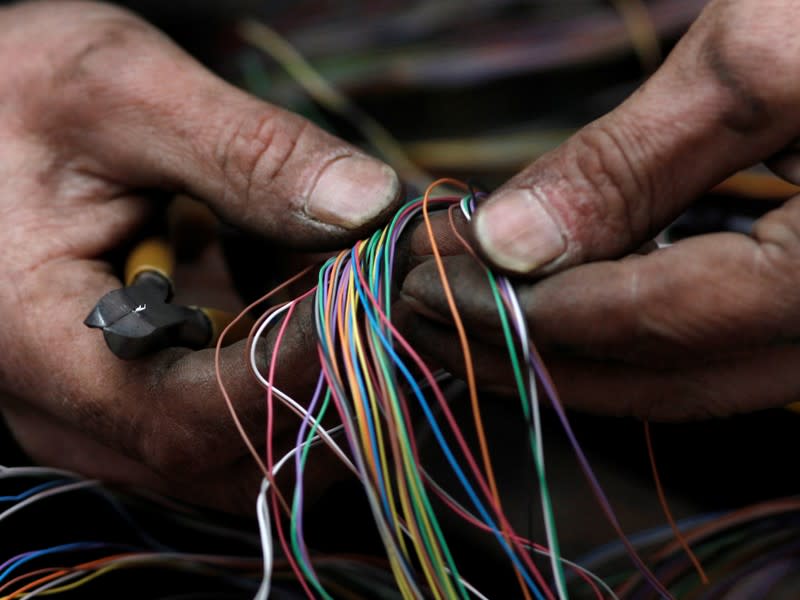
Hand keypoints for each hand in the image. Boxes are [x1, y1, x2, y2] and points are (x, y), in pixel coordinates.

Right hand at [0, 1, 398, 511]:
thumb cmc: (10, 91)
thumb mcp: (119, 89)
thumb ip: (244, 150)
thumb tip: (370, 204)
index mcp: (39, 341)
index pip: (188, 418)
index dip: (299, 380)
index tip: (381, 312)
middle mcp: (68, 405)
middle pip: (227, 460)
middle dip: (333, 393)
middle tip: (403, 309)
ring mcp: (104, 407)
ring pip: (239, 451)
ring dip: (326, 385)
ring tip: (378, 302)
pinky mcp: (135, 388)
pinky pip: (231, 413)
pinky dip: (298, 368)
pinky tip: (332, 303)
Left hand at [401, 0, 799, 419]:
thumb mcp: (767, 56)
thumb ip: (632, 163)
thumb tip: (510, 243)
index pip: (648, 322)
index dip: (526, 314)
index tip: (430, 291)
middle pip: (668, 376)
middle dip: (537, 353)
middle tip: (436, 321)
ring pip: (699, 377)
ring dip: (581, 354)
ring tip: (486, 322)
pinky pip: (732, 350)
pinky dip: (643, 333)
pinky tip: (580, 303)